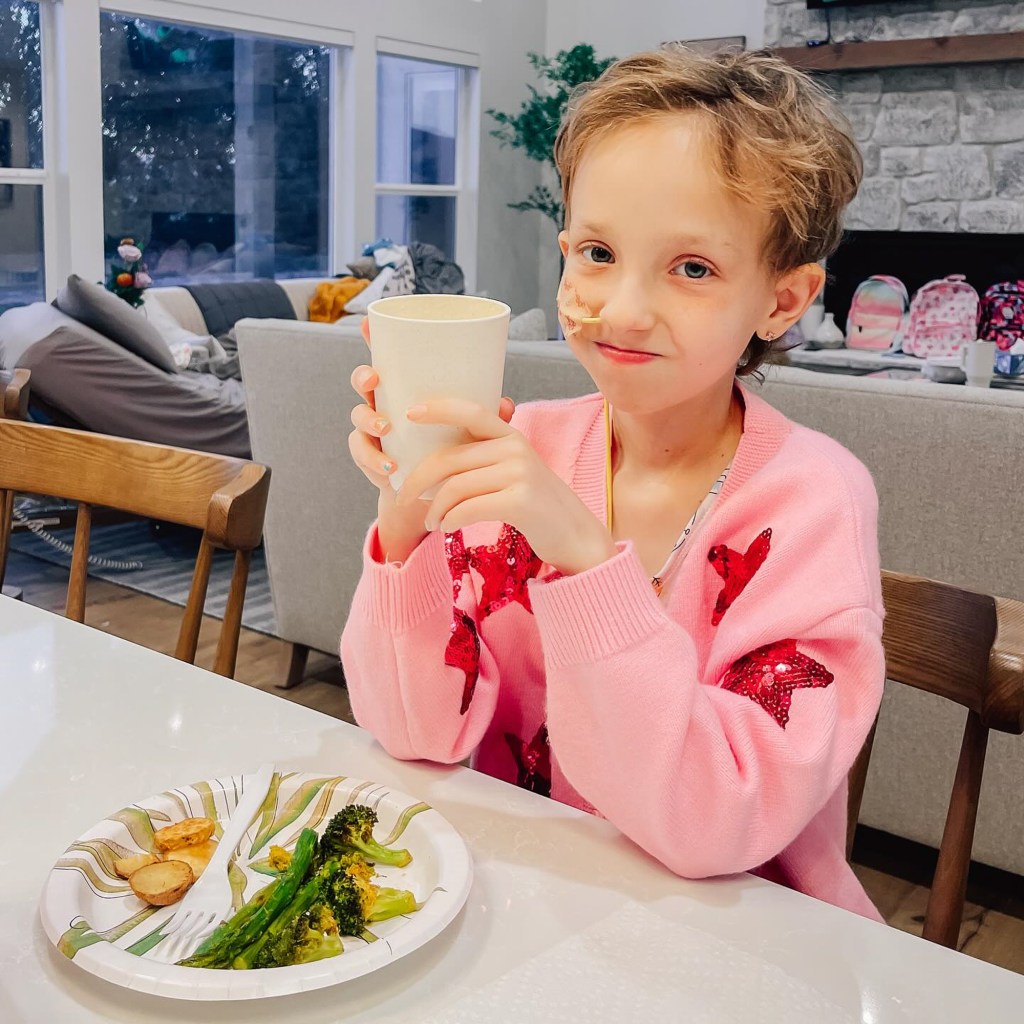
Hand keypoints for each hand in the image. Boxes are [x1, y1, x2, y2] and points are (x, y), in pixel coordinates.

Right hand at [347, 319, 517, 563]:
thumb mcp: (471, 430)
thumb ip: (485, 417)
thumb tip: (506, 403)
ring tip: (387, 427)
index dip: (373, 337)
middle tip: (375, 379)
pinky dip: (373, 458)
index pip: (385, 357)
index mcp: (404, 388)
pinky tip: (390, 465)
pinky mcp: (370, 457)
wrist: (434, 493)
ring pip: (358, 416)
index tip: (369, 323)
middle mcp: (383, 404)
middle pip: (363, 381)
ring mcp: (372, 430)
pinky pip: (362, 452)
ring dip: (369, 419)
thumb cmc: (452, 449)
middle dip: (364, 376)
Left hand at [395, 399, 617, 575]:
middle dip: (418, 480)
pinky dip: (450, 520)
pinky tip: (446, 528)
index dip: (439, 409)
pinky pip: (468, 508)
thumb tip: (438, 456)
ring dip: (435, 508)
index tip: (410, 413)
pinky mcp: (520, 502)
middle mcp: (516, 449)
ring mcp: (520, 474)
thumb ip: (486, 457)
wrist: (575, 534)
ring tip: (431, 522)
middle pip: (450, 458)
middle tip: (404, 498)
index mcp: (511, 436)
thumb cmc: (536, 504)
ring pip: (455, 487)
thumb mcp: (515, 470)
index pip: (471, 412)